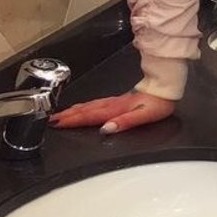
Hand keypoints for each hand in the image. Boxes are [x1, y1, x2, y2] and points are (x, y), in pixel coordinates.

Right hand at [48, 92, 174, 134]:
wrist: (166, 88)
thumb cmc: (158, 103)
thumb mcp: (144, 115)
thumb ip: (125, 122)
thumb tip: (107, 129)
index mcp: (116, 109)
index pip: (90, 116)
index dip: (73, 120)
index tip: (57, 123)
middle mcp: (113, 104)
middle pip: (85, 110)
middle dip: (67, 115)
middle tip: (50, 119)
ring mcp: (114, 101)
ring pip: (89, 106)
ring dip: (73, 110)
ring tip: (59, 114)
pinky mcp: (118, 100)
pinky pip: (96, 103)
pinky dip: (84, 106)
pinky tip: (81, 108)